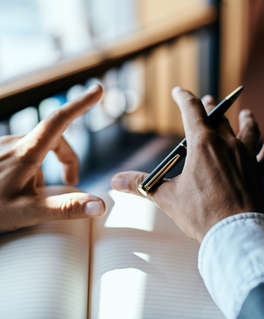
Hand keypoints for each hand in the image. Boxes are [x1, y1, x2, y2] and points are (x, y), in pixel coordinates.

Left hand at [0, 85, 105, 232]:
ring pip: (38, 150)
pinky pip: (22, 153)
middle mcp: (13, 143)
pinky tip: (17, 189)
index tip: (98, 90)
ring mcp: (2, 146)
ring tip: (32, 197)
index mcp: (26, 153)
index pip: (59, 121)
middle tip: (72, 183)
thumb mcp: (27, 213)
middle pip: (54, 139)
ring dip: (45, 170)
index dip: (80, 104)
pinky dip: (30, 169)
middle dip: (68, 159)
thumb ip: (65, 207)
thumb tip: (101, 204)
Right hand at [112, 87, 263, 241]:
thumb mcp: (167, 198)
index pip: (191, 111)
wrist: (236, 232)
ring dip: (246, 120)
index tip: (179, 91)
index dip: (184, 98)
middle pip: (219, 118)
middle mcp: (227, 144)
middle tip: (210, 100)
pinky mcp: (260, 171)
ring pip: (248, 130)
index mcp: (203, 145)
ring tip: (245, 113)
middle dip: (212, 107)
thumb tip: (115, 180)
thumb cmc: (202, 214)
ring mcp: (247, 156)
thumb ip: (142, 185)